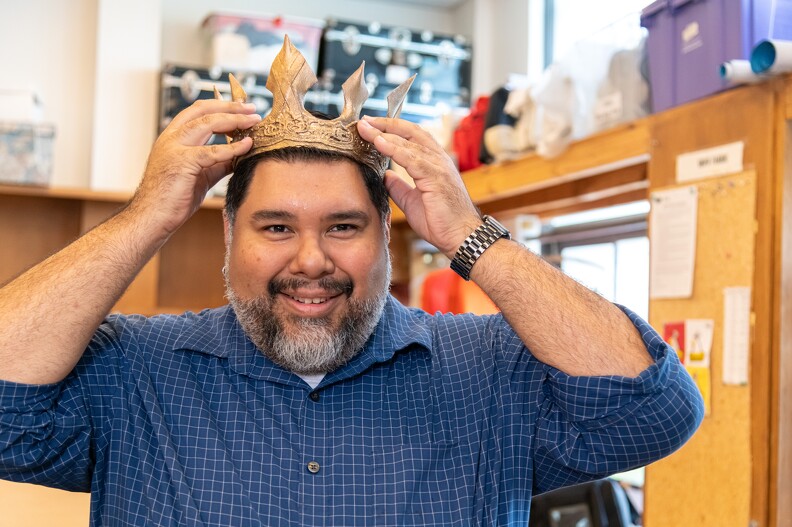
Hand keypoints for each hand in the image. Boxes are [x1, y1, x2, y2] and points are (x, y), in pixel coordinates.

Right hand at [131, 99, 259, 234]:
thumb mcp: (200, 175)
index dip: (221, 106)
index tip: (242, 108)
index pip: (198, 111)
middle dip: (230, 107)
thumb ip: (218, 163)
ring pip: (207, 123)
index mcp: (173, 137)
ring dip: (234, 119)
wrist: (152, 217)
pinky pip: (212, 151)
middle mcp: (171, 137)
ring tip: (253, 120)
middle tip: (252, 108)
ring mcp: (174, 148)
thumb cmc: (173, 198)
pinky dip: (232, 147)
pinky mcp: (181, 163)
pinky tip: (247, 145)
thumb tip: (240, 154)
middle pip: (203, 111)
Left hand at [357, 116, 480, 257]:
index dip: (391, 129)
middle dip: (385, 124)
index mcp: (434, 163)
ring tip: (365, 128)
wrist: (460, 237)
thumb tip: (385, 175)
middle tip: (364, 121)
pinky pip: (411, 158)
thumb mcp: (411, 202)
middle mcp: (438, 159)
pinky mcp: (436, 176)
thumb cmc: (441, 222)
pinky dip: (393, 148)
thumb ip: (399, 187)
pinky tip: (378, 142)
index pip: (411, 137)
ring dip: (384, 133)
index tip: (370, 127)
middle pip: (409, 132)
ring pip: (408, 142)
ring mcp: (438, 166)